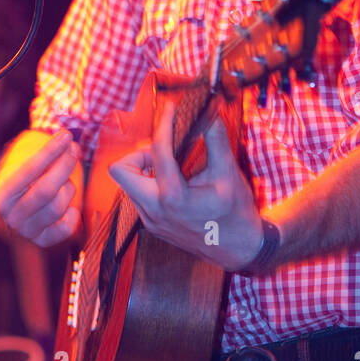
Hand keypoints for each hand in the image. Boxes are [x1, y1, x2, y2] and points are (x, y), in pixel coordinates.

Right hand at [0, 128, 82, 247]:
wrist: (13, 213)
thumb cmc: (22, 184)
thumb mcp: (24, 167)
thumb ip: (46, 155)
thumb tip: (71, 144)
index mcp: (2, 195)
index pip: (29, 169)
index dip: (50, 151)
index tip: (65, 136)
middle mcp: (12, 216)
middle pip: (47, 189)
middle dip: (65, 166)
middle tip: (74, 150)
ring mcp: (27, 231)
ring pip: (59, 206)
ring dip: (68, 188)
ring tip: (64, 181)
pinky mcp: (43, 241)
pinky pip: (67, 227)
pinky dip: (73, 213)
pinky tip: (68, 204)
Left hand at [107, 102, 263, 271]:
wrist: (239, 250)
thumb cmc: (236, 213)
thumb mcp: (228, 173)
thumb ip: (216, 140)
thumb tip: (208, 113)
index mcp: (173, 198)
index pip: (158, 151)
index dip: (164, 124)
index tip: (171, 110)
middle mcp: (155, 211)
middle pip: (120, 171)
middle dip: (138, 153)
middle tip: (163, 149)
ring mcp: (151, 221)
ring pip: (128, 185)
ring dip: (143, 168)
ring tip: (170, 163)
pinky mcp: (153, 225)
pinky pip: (138, 197)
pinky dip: (150, 183)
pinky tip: (173, 180)